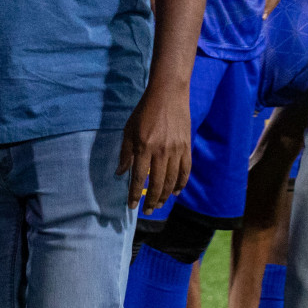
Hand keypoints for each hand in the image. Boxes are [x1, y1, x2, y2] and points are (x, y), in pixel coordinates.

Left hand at [119, 83, 191, 210]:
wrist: (168, 96)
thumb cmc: (143, 112)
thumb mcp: (128, 130)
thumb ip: (125, 153)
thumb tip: (120, 173)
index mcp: (143, 147)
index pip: (138, 177)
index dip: (134, 194)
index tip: (131, 206)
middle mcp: (161, 152)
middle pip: (157, 183)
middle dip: (151, 200)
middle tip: (147, 211)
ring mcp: (176, 151)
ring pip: (171, 181)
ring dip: (165, 196)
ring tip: (158, 205)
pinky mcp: (187, 148)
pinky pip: (185, 171)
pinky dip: (181, 184)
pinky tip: (175, 192)